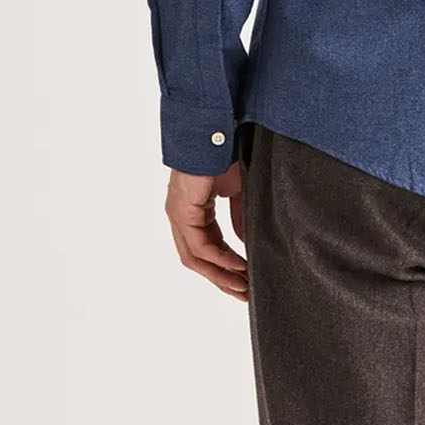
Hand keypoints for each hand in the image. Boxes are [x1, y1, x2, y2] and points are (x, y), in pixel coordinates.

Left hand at [165, 159, 248, 300]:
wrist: (216, 130)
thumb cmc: (225, 153)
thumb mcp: (235, 191)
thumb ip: (237, 217)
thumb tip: (245, 245)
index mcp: (192, 211)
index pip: (205, 249)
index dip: (225, 268)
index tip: (245, 281)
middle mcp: (181, 216)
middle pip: (197, 260)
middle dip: (221, 280)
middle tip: (244, 295)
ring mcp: (179, 215)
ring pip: (196, 258)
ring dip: (220, 276)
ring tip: (243, 287)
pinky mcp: (183, 211)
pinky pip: (200, 246)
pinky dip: (220, 259)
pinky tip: (239, 266)